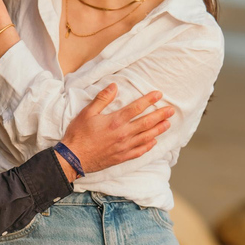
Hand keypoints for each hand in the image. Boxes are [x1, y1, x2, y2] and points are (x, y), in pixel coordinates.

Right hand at [58, 84, 173, 177]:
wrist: (73, 158)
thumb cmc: (78, 134)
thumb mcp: (87, 112)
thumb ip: (102, 99)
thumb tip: (114, 86)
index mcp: (115, 121)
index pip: (136, 108)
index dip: (149, 100)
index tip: (159, 94)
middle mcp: (123, 134)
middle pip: (146, 122)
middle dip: (160, 115)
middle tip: (171, 110)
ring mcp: (124, 147)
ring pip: (146, 137)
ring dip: (158, 129)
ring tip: (168, 124)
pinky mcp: (122, 157)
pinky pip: (139, 151)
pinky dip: (148, 146)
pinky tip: (154, 142)